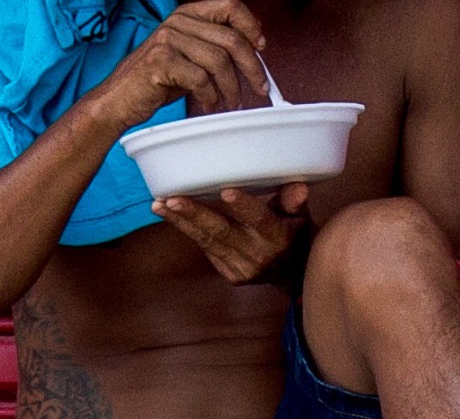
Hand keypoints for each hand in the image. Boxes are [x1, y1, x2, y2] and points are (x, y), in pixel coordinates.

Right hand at [92, 0, 271, 128]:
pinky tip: (208, 103)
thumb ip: (214, 46)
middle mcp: (177, 22)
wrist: (119, 97)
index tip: (261, 49)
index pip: (230, 4)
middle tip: (261, 88)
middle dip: (253, 68)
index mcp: (187, 14)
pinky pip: (201, 79)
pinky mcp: (160, 61)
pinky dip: (211, 97)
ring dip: (232, 88)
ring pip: (219, 61)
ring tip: (231, 102)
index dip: (251, 25)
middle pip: (232, 38)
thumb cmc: (158, 79)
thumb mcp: (189, 55)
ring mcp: (167, 39)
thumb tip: (255, 51)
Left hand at [155, 183, 310, 285]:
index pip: (262, 221)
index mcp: (280, 238)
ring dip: (180, 222)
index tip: (226, 191)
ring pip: (207, 241)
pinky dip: (187, 230)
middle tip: (171, 199)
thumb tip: (297, 185)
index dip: (245, 207)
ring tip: (158, 204)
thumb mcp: (300, 217)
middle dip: (194, 215)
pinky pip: (206, 248)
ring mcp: (243, 268)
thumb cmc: (295, 235)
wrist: (294, 275)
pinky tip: (169, 214)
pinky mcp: (230, 275)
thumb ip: (293, 202)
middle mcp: (260, 256)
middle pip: (223, 232)